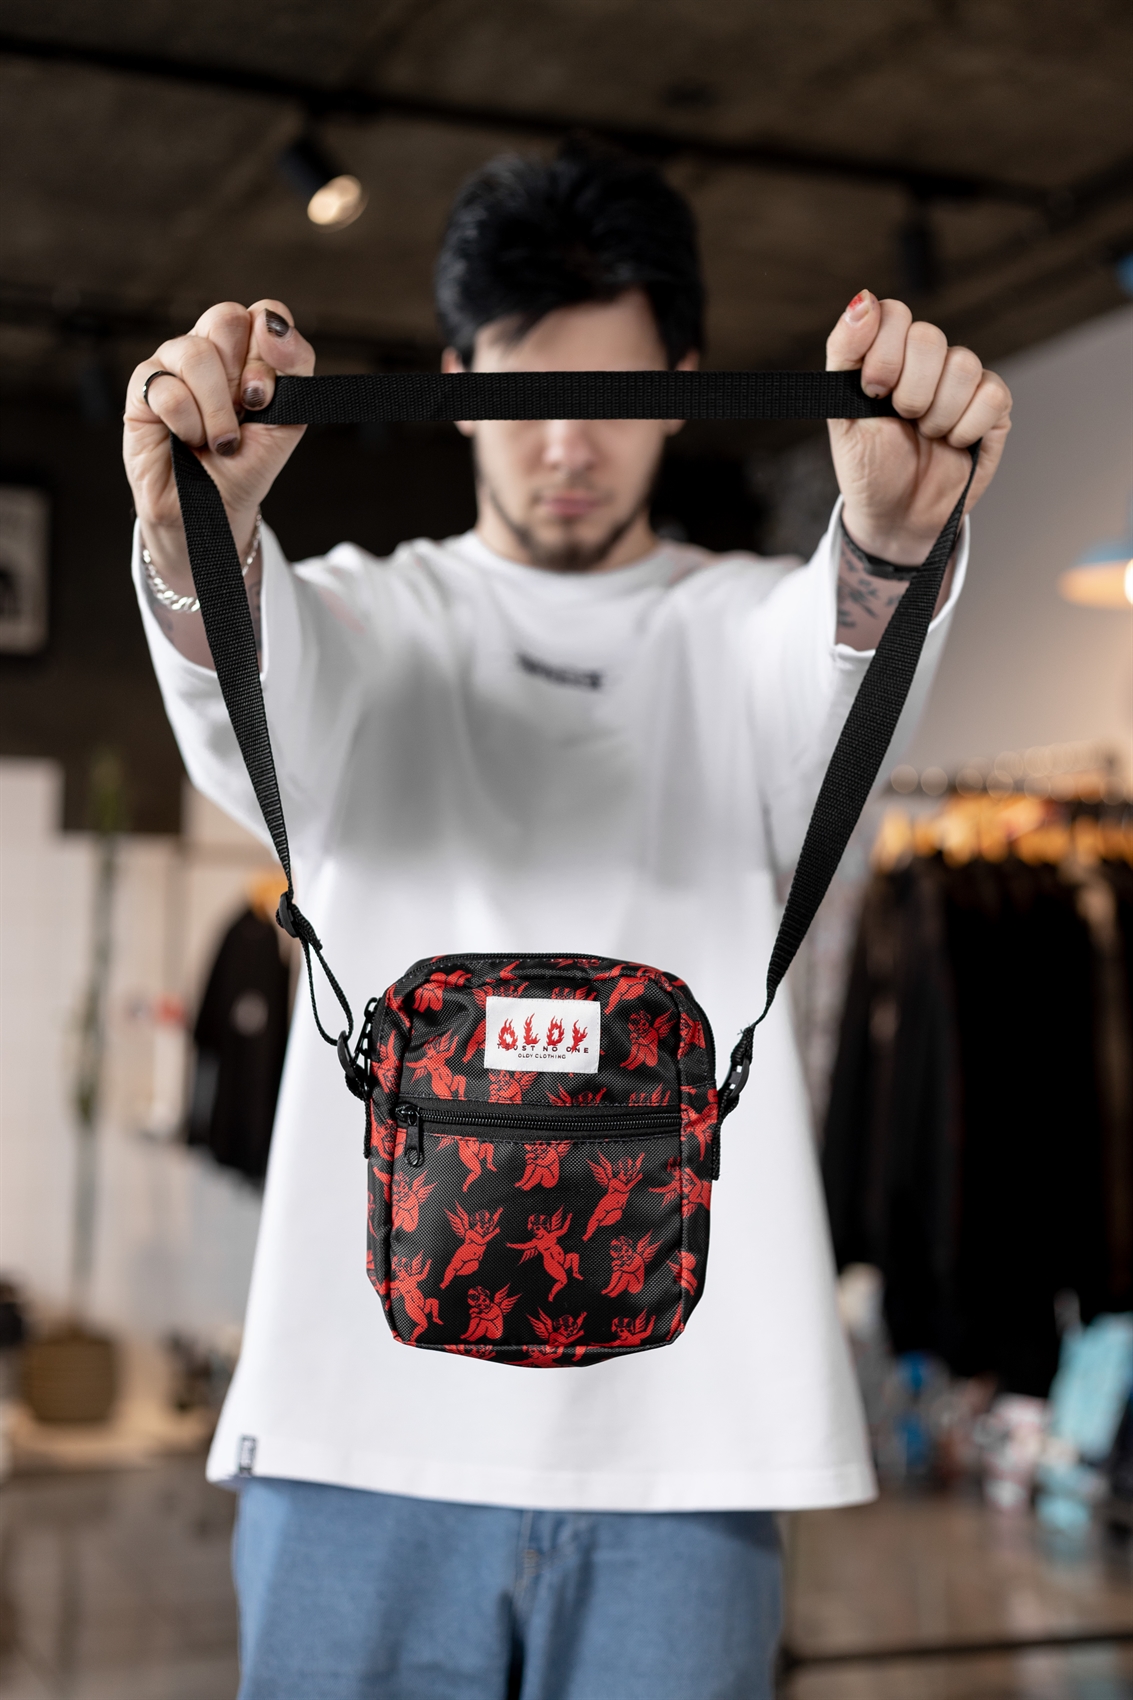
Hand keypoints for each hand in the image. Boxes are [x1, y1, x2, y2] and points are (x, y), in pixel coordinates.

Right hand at [123, 300, 313, 578]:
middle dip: (242, 375)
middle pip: (225, 318)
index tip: (269, 392)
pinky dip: (187, 423)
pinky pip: (167, 389)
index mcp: (246, 351)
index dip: (272, 347)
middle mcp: (208, 350)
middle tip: (245, 411)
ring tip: (220, 440)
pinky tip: (187, 439)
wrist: (214, 510)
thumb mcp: (288, 421)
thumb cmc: (246, 464)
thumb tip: (272, 323)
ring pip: (195, 352)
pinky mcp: (142, 389)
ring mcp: (172, 366)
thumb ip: (294, 368)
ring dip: (217, 409)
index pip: (264, 314)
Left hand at [826, 292, 1010, 563]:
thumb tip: (861, 300)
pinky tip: (953, 444)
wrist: (896, 517)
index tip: (871, 391)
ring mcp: (963, 383)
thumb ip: (844, 353)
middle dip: (908, 390)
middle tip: (901, 419)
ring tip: (926, 435)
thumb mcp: (841, 415)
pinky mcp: (994, 408)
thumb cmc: (869, 468)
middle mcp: (928, 361)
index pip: (895, 313)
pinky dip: (967, 428)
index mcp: (889, 354)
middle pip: (930, 337)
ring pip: (964, 365)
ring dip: (937, 414)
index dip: (884, 352)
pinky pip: (991, 396)